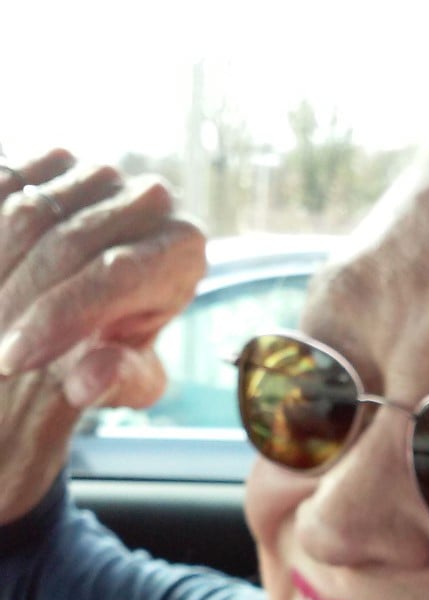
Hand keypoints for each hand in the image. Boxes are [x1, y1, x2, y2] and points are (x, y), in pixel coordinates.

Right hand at [0, 150, 206, 521]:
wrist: (94, 303)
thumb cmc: (119, 347)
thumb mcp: (131, 380)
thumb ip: (119, 380)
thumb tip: (91, 381)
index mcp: (183, 250)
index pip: (114, 278)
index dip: (56, 320)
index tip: (12, 359)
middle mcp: (153, 200)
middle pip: (69, 245)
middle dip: (18, 301)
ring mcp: (103, 175)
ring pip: (32, 214)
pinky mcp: (58, 162)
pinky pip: (8, 189)